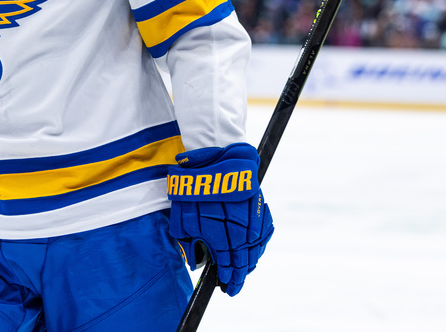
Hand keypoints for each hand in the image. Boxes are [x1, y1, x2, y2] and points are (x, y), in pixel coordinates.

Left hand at [167, 142, 273, 295]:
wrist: (212, 158)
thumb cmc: (192, 188)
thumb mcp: (182, 220)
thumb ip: (190, 244)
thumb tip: (197, 261)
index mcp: (221, 238)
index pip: (228, 268)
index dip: (228, 280)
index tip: (226, 288)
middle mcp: (240, 232)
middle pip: (244, 262)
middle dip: (239, 276)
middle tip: (235, 287)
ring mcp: (252, 220)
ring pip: (256, 249)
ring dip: (250, 262)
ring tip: (244, 271)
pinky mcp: (259, 207)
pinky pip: (263, 234)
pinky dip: (259, 245)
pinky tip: (254, 251)